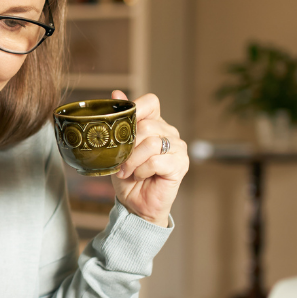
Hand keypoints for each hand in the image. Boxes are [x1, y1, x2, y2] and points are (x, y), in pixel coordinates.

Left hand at [109, 90, 188, 227]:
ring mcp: (178, 148)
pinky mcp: (180, 164)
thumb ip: (119, 122)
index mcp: (155, 124)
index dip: (136, 108)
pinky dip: (142, 170)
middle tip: (120, 162)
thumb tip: (115, 94)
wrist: (135, 203)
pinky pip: (156, 161)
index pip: (151, 102)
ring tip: (126, 171)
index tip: (121, 124)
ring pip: (151, 143)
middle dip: (128, 145)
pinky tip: (139, 176)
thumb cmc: (127, 176)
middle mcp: (169, 133)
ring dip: (132, 160)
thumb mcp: (117, 148)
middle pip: (147, 125)